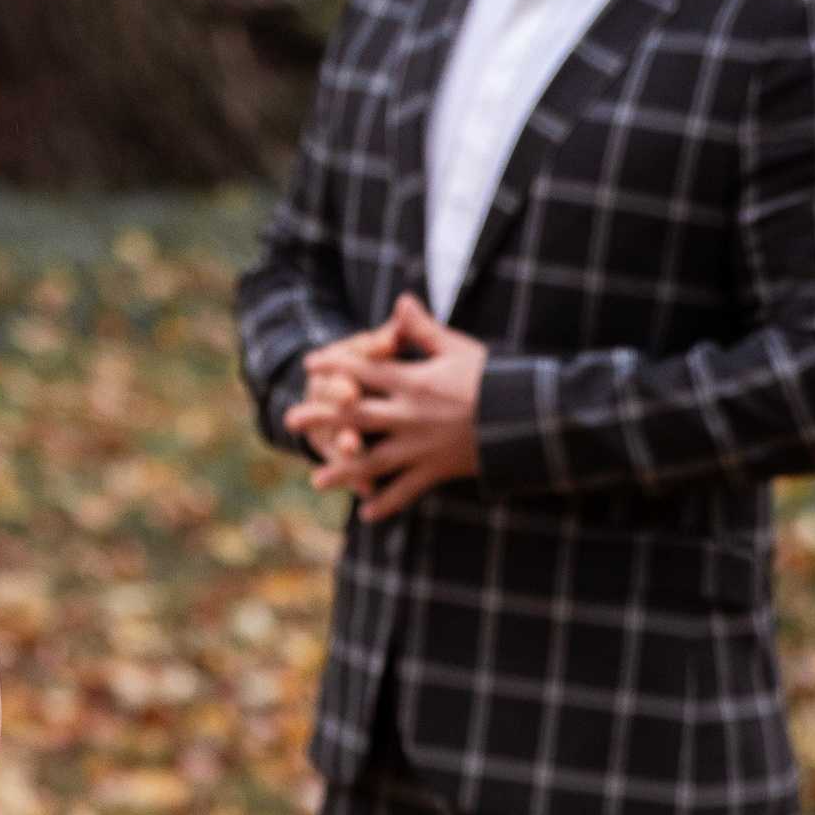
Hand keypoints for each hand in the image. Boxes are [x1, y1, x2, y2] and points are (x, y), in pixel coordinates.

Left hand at [288, 291, 485, 521]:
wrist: (525, 416)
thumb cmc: (492, 377)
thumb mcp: (458, 348)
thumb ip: (423, 329)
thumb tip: (400, 301)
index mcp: (414, 381)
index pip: (365, 371)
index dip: (335, 365)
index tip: (310, 363)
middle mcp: (409, 415)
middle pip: (356, 416)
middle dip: (322, 417)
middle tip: (290, 419)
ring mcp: (420, 446)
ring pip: (373, 459)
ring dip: (343, 469)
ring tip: (316, 479)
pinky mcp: (435, 470)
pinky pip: (406, 490)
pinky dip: (386, 503)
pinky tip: (365, 513)